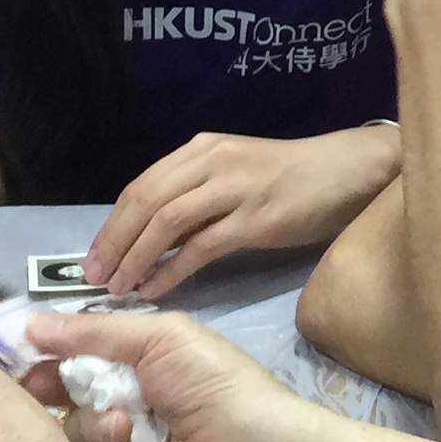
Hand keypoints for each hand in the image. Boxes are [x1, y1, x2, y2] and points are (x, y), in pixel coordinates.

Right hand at [26, 304, 315, 441]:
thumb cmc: (211, 384)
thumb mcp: (158, 337)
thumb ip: (93, 332)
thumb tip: (29, 323)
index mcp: (138, 363)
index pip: (75, 357)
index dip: (45, 357)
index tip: (20, 357)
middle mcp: (123, 405)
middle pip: (60, 398)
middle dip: (52, 392)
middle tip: (43, 391)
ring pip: (67, 436)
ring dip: (90, 428)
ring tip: (124, 430)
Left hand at [84, 124, 400, 297]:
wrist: (347, 171)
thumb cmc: (292, 177)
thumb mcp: (235, 174)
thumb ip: (197, 196)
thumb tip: (152, 237)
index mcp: (202, 150)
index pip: (141, 185)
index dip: (112, 224)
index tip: (93, 257)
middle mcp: (213, 162)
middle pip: (146, 201)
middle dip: (115, 242)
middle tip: (95, 277)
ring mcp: (235, 189)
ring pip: (168, 222)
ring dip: (137, 258)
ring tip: (119, 288)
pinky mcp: (257, 219)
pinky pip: (202, 246)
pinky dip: (172, 270)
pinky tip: (156, 290)